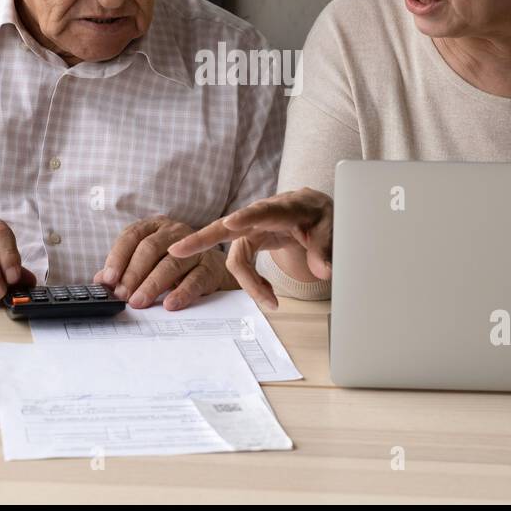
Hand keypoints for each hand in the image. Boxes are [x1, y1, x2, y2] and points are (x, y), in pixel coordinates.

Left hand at [95, 216, 226, 309]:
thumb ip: (124, 269)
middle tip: (122, 295)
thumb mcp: (147, 263)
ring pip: (171, 264)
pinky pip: (195, 279)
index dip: (118, 257)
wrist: (213, 269)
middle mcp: (174, 233)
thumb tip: (101, 280)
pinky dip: (182, 293)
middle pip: (150, 248)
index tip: (108, 278)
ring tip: (139, 302)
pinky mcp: (210, 267)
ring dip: (152, 285)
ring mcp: (194, 248)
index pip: (132, 236)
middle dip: (133, 273)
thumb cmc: (174, 265)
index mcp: (155, 227)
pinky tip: (170, 304)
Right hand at [169, 188, 333, 310]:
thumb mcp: (333, 228)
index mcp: (285, 207)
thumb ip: (325, 248)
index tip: (231, 221)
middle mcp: (262, 215)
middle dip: (202, 238)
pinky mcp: (251, 239)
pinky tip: (268, 295)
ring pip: (235, 253)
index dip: (248, 216)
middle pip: (228, 226)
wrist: (314, 212)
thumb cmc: (321, 215)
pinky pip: (242, 262)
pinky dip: (252, 282)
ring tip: (271, 303)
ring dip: (248, 281)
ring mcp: (253, 228)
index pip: (264, 210)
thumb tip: (324, 270)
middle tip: (177, 249)